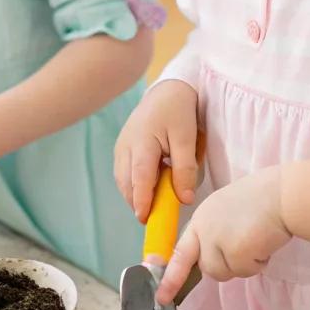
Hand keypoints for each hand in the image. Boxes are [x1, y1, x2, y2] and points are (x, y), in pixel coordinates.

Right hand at [114, 79, 200, 219]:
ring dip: (135, 195)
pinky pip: (125, 174)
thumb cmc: (179, 111)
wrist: (168, 90)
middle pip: (127, 183)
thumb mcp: (187, 138)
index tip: (145, 219)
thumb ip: (185, 169)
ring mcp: (121, 148)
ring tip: (153, 206)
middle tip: (155, 219)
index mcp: (142, 142)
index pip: (140, 178)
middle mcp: (126, 147)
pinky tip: (149, 188)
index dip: (142, 200)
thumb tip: (184, 199)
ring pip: (123, 181)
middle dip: (138, 203)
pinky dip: (134, 185)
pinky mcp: (122, 149)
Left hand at [156, 168, 290, 301]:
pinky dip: (259, 262)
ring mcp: (217, 241)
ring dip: (244, 264)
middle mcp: (204, 230)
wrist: (282, 195)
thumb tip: (217, 253)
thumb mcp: (227, 210)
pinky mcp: (235, 252)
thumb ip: (216, 231)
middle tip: (244, 249)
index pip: (180, 252)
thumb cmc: (263, 198)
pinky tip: (265, 242)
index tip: (161, 296)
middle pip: (207, 267)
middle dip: (226, 265)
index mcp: (201, 218)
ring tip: (257, 240)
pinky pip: (247, 271)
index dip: (170, 276)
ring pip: (227, 273)